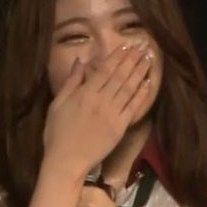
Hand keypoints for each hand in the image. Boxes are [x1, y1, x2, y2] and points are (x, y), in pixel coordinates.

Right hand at [44, 45, 153, 174]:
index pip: (104, 70)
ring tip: (149, 59)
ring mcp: (112, 114)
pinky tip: (149, 83)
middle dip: (132, 60)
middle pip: (120, 76)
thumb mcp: (57, 104)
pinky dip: (142, 94)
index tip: (126, 46)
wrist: (66, 160)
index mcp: (84, 94)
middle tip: (143, 48)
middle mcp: (101, 101)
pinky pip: (134, 107)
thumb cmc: (57, 133)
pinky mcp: (121, 126)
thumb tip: (79, 62)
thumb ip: (71, 82)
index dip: (116, 57)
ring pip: (129, 88)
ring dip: (140, 72)